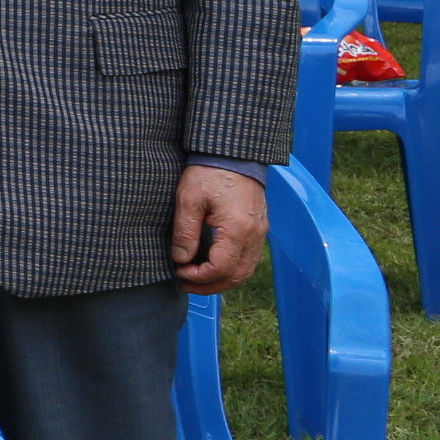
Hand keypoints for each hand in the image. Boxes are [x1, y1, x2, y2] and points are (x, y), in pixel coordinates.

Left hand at [172, 164, 268, 292]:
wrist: (234, 154)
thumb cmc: (209, 173)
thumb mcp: (189, 200)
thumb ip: (185, 232)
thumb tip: (180, 259)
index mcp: (237, 230)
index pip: (221, 268)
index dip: (199, 277)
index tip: (179, 272)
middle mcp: (254, 236)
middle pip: (237, 275)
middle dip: (210, 285)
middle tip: (186, 284)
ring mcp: (259, 233)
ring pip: (245, 270)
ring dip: (222, 280)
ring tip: (197, 279)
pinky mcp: (259, 229)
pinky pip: (249, 259)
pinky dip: (232, 268)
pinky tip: (213, 265)